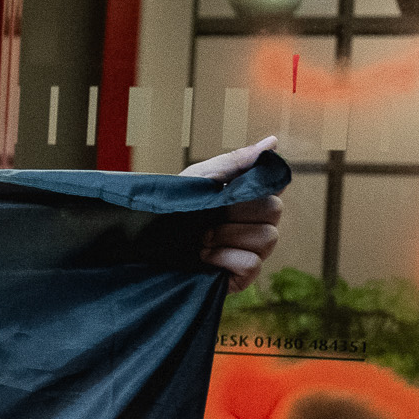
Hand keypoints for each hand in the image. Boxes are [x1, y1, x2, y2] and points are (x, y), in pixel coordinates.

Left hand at [180, 136, 282, 289]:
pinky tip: (204, 256)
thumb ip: (235, 162)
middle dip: (236, 212)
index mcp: (247, 198)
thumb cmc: (172, 208)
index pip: (273, 187)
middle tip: (207, 218)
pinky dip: (227, 257)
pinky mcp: (243, 276)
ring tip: (201, 238)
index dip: (254, 187)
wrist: (144, 243)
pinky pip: (253, 263)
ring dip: (229, 235)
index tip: (226, 190)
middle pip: (274, 210)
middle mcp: (255, 224)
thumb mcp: (199, 179)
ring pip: (268, 237)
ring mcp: (251, 251)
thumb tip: (273, 142)